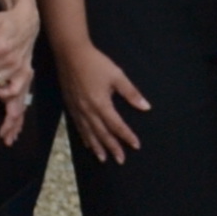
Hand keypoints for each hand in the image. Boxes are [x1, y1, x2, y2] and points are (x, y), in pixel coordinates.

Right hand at [57, 40, 149, 163]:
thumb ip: (131, 93)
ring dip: (97, 147)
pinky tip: (88, 144)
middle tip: (120, 160)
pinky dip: (84, 137)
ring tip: (103, 159)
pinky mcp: (70, 106)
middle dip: (112, 148)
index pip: (116, 125)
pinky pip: (78, 127)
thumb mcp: (117, 76)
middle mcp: (88, 111)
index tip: (136, 146)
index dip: (126, 136)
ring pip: (88, 133)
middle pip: (102, 134)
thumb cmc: (96, 63)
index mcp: (101, 104)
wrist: (70, 54)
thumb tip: (146, 107)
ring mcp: (77, 110)